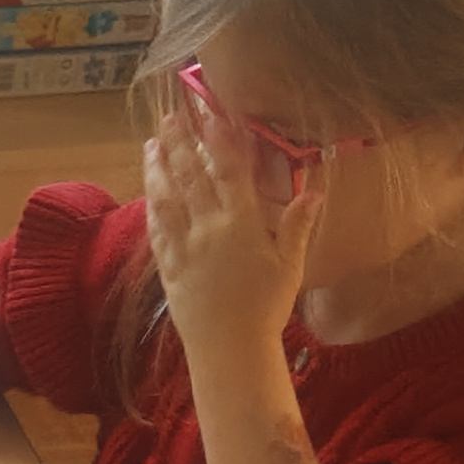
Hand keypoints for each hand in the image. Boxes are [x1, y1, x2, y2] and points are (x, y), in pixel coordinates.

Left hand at [143, 93, 318, 367]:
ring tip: (152, 143)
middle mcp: (208, 230)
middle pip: (191, 177)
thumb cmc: (266, 309)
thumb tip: (314, 189)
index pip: (229, 172)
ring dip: (158, 168)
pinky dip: (151, 207)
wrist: (230, 349)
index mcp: (241, 224)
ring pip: (167, 199)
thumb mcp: (290, 266)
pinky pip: (156, 231)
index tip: (213, 113)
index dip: (221, 140)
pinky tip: (148, 191)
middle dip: (180, 143)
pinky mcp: (168, 268)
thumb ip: (297, 225)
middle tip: (170, 115)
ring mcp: (184, 248)